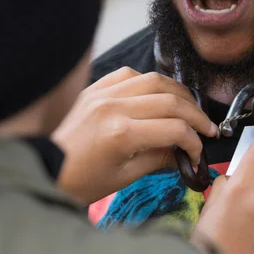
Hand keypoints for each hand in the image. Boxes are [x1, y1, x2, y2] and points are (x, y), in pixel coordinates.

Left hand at [51, 67, 217, 204]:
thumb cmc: (81, 179)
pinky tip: (158, 95)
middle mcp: (114, 107)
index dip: (194, 141)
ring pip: (155, 81)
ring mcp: (104, 93)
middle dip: (197, 116)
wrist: (44, 166)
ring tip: (190, 110)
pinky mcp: (96, 87)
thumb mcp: (125, 176)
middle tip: (208, 129)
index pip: (175, 129)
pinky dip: (151, 82)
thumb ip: (159, 159)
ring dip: (180, 94)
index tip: (198, 154)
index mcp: (122, 134)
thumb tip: (185, 154)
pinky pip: (130, 74)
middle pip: (172, 101)